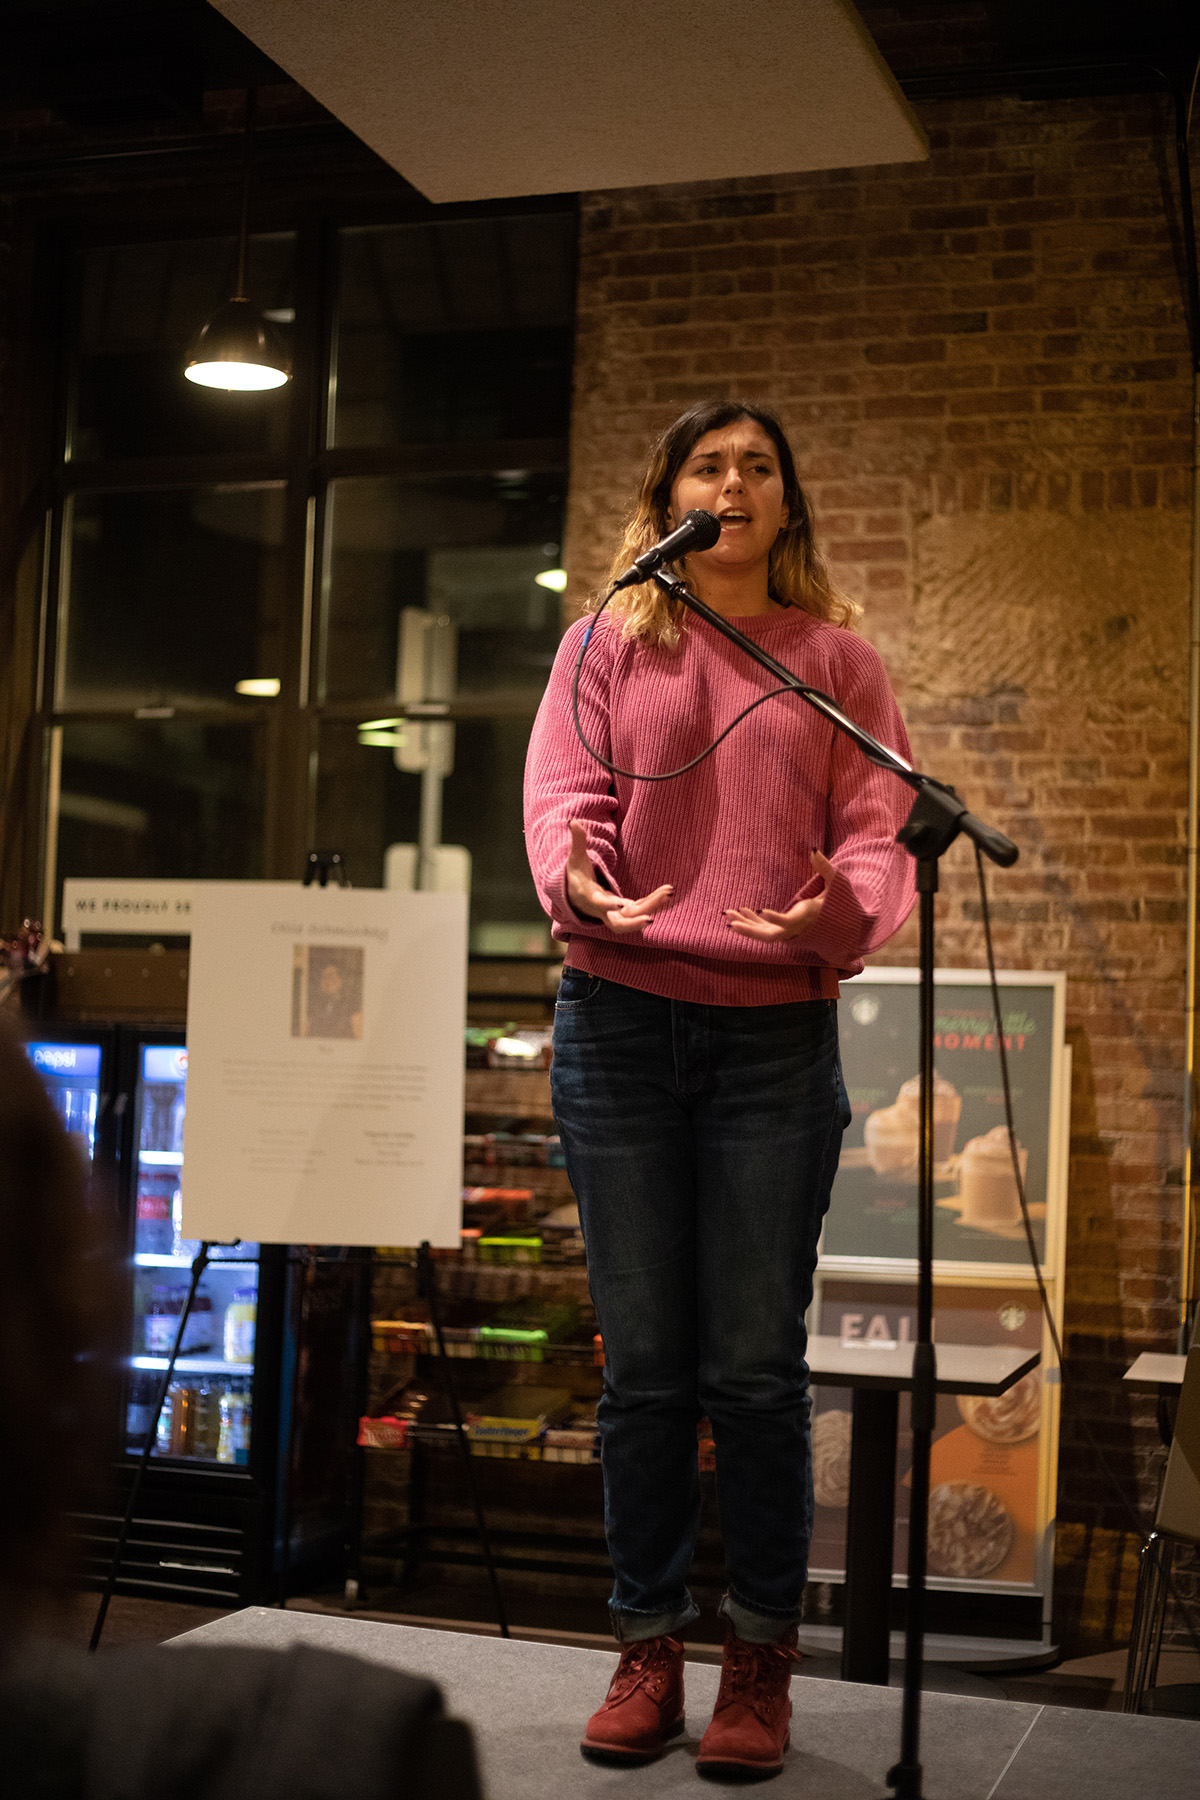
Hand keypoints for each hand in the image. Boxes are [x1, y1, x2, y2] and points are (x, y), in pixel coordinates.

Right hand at [565, 820, 671, 934]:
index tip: (620, 904)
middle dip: (634, 923)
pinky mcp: (626, 911)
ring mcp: (616, 913)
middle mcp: (603, 910)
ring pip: (634, 917)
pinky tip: (668, 892)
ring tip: (669, 892)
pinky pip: (641, 910)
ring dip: (652, 906)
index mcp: (590, 897)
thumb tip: (573, 821)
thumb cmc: (577, 875)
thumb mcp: (576, 858)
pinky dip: (654, 902)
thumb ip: (577, 841)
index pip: (598, 904)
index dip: (608, 905)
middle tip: (650, 919)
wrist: (576, 896)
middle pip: (618, 924)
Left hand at [724, 850, 834, 941]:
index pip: (788, 922)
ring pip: (763, 935)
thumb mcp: (836, 884)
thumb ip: (824, 868)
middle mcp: (795, 930)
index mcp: (806, 917)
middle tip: (731, 922)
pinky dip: (752, 922)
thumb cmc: (839, 905)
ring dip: (745, 925)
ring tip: (727, 914)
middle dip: (750, 929)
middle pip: (769, 936)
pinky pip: (765, 930)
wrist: (843, 931)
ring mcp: (788, 934)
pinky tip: (740, 911)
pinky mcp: (784, 933)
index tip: (760, 910)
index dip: (775, 918)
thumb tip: (813, 850)